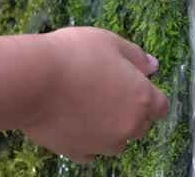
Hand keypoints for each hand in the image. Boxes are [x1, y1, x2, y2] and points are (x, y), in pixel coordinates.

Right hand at [23, 27, 169, 162]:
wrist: (34, 80)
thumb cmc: (74, 55)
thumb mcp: (109, 42)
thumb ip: (136, 56)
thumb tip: (152, 66)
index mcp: (141, 98)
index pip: (161, 106)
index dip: (150, 95)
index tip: (135, 85)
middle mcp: (127, 126)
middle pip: (141, 126)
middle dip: (131, 112)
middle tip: (106, 90)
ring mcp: (103, 143)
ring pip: (116, 142)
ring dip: (110, 129)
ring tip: (87, 106)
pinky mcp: (77, 152)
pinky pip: (90, 152)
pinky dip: (86, 141)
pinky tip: (73, 122)